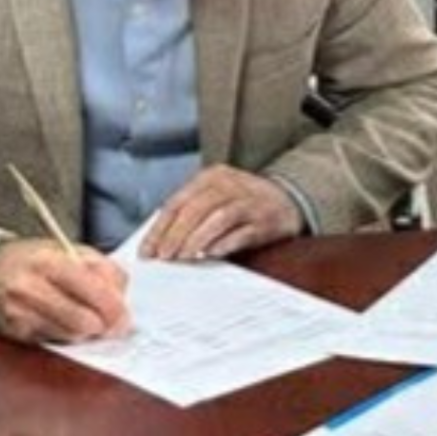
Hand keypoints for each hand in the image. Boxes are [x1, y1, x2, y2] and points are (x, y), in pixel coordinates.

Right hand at [0, 239, 129, 342]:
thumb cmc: (36, 259)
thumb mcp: (71, 250)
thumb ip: (103, 270)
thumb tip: (122, 299)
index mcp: (49, 261)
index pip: (93, 291)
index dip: (115, 309)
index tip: (124, 317)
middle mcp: (30, 287)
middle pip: (83, 321)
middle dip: (103, 326)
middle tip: (111, 325)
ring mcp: (19, 312)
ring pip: (71, 336)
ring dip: (86, 333)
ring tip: (86, 319)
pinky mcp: (15, 332)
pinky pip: (54, 342)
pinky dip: (66, 336)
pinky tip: (63, 322)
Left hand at [142, 166, 303, 260]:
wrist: (288, 199)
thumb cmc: (243, 202)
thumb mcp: (215, 196)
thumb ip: (190, 212)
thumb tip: (160, 241)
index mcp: (211, 177)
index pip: (177, 202)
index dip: (159, 228)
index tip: (148, 249)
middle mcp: (229, 185)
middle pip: (195, 210)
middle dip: (174, 236)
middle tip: (163, 257)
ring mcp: (248, 202)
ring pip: (216, 219)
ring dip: (196, 241)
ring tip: (182, 258)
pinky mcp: (264, 221)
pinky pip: (240, 233)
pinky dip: (223, 244)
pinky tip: (210, 255)